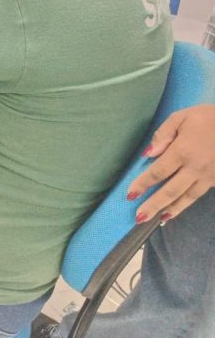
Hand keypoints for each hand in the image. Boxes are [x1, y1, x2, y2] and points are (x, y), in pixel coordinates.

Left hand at [129, 104, 214, 223]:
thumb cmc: (207, 118)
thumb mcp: (180, 117)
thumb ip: (162, 135)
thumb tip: (148, 154)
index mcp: (183, 151)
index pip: (158, 172)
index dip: (143, 184)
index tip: (130, 195)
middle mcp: (195, 168)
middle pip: (171, 191)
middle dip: (154, 205)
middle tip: (139, 218)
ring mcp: (208, 176)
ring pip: (187, 198)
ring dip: (171, 210)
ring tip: (157, 220)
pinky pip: (198, 194)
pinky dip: (186, 204)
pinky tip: (176, 209)